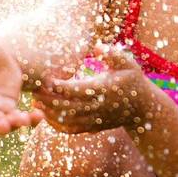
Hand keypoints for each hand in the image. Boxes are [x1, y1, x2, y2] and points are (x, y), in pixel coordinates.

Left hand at [34, 44, 151, 134]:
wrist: (143, 109)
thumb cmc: (133, 81)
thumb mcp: (129, 63)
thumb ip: (113, 54)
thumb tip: (97, 46)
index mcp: (103, 90)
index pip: (76, 90)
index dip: (58, 86)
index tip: (46, 79)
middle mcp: (97, 107)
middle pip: (66, 107)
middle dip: (48, 100)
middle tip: (34, 91)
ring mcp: (94, 119)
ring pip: (66, 121)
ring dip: (49, 113)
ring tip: (36, 103)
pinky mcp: (92, 127)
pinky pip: (71, 130)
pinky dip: (56, 126)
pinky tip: (46, 117)